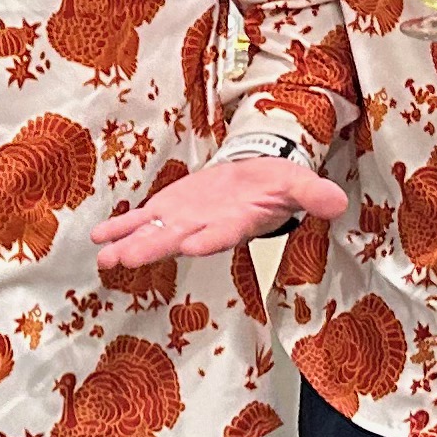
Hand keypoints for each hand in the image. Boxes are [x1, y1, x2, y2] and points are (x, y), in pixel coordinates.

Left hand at [90, 153, 346, 272]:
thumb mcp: (298, 182)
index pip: (222, 233)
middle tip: (128, 259)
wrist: (253, 178)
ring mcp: (183, 220)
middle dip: (152, 248)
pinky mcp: (169, 208)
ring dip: (128, 245)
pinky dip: (120, 226)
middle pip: (178, 239)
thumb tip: (339, 203)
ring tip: (105, 257)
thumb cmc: (276, 184)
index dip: (208, 239)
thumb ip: (313, 195)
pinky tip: (98, 236)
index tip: (192, 246)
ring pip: (154, 234)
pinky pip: (141, 218)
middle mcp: (205, 227)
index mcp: (236, 223)